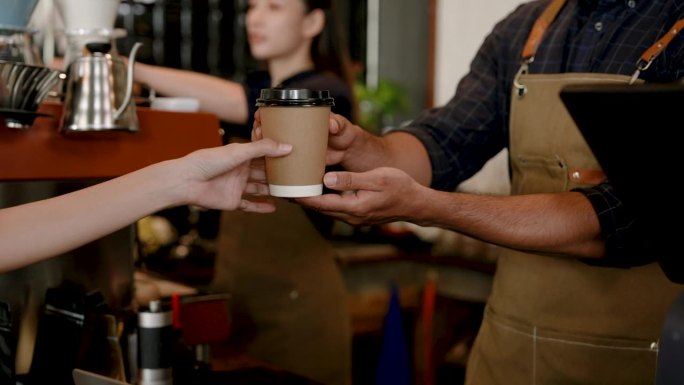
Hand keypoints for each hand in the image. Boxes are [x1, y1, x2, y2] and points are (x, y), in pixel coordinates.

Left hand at [182, 138, 291, 212]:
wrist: (187, 181)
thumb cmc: (208, 161)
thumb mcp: (239, 151)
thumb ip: (263, 149)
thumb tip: (287, 147)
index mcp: (241, 155)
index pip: (264, 154)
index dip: (277, 154)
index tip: (295, 154)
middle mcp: (241, 171)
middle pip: (264, 172)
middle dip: (278, 173)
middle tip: (297, 174)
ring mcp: (237, 187)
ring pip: (260, 189)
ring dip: (273, 190)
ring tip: (290, 191)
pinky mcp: (233, 202)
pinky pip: (250, 205)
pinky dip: (261, 207)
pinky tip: (274, 208)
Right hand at [252, 111, 367, 167]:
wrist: (372, 165)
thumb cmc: (361, 145)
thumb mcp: (352, 134)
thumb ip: (342, 127)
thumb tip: (330, 122)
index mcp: (314, 129)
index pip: (286, 118)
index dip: (270, 117)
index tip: (258, 116)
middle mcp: (306, 142)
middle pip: (277, 136)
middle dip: (263, 135)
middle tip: (255, 135)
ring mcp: (307, 158)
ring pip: (280, 155)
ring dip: (267, 154)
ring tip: (257, 155)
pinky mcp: (310, 174)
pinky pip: (293, 173)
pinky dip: (283, 176)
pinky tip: (272, 180)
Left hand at [296, 167, 426, 225]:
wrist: (417, 204)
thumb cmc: (400, 187)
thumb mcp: (376, 179)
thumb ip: (350, 180)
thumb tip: (326, 179)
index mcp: (354, 207)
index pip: (320, 204)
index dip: (301, 197)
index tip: (285, 191)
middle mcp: (352, 216)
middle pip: (320, 209)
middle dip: (302, 199)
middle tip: (283, 188)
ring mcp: (355, 217)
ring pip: (327, 209)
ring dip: (312, 201)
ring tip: (295, 188)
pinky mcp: (359, 214)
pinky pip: (336, 208)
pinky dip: (324, 200)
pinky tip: (318, 190)